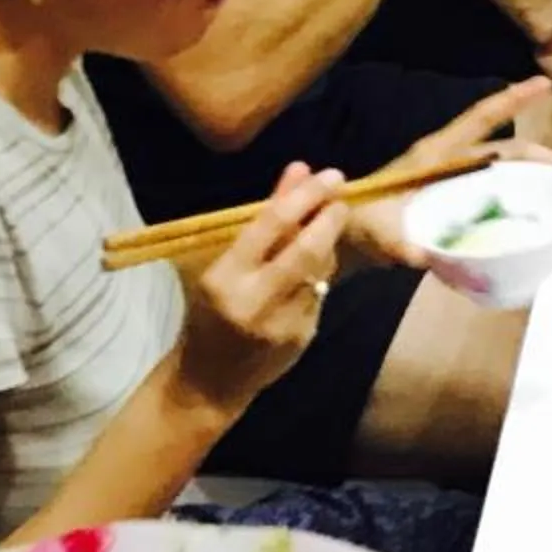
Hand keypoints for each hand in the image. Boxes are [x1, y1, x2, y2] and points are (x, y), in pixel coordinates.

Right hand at [172, 162, 345, 414]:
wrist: (210, 382)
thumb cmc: (210, 313)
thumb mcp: (224, 265)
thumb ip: (264, 218)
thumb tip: (299, 169)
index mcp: (224, 279)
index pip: (271, 227)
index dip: (304, 197)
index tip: (329, 175)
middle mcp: (253, 303)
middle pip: (305, 250)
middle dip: (329, 218)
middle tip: (342, 196)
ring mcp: (282, 324)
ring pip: (319, 270)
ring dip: (328, 243)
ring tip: (326, 225)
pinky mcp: (302, 337)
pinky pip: (320, 292)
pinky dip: (320, 273)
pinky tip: (312, 267)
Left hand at [343, 77, 551, 268]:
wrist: (345, 236)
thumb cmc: (361, 223)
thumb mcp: (378, 231)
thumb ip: (398, 243)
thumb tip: (423, 257)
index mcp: (436, 155)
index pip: (479, 120)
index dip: (511, 101)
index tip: (544, 84)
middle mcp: (449, 163)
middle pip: (502, 150)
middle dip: (536, 155)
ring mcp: (452, 184)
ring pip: (499, 173)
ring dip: (528, 178)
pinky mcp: (452, 205)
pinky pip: (489, 199)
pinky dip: (510, 204)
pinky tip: (526, 224)